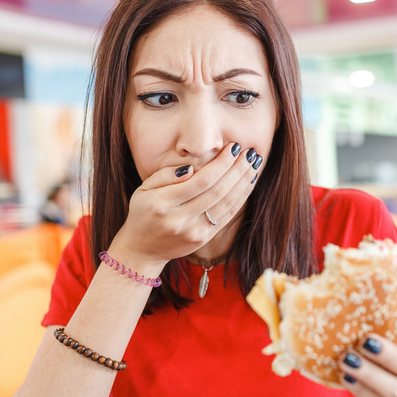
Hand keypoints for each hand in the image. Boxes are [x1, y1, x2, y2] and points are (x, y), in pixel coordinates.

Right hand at [109, 143, 261, 267]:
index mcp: (162, 203)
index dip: (221, 164)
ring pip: (226, 204)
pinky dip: (240, 198)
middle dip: (237, 170)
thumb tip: (193, 168)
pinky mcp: (203, 239)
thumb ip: (166, 175)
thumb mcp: (144, 189)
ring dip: (243, 182)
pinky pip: (227, 216)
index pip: (200, 181)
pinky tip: (248, 182)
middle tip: (250, 153)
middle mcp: (179, 219)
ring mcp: (193, 232)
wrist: (142, 249)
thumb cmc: (144, 212)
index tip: (233, 148)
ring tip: (254, 164)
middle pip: (217, 191)